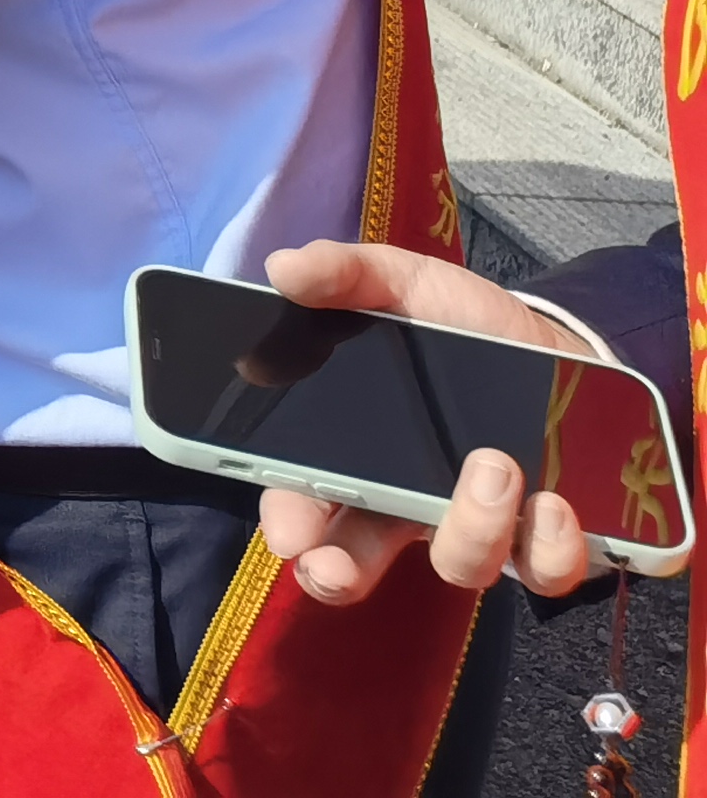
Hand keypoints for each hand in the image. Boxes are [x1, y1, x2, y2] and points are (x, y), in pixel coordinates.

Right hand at [253, 241, 611, 599]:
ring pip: (458, 564)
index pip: (303, 499)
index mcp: (357, 453)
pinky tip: (553, 502)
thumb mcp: (403, 283)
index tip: (289, 532)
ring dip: (468, 527)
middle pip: (355, 561)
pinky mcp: (545, 540)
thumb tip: (283, 270)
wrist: (561, 345)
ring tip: (494, 467)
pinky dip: (546, 545)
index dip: (289, 522)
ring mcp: (478, 526)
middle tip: (334, 569)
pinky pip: (543, 570)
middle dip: (335, 573)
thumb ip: (346, 274)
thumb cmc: (464, 323)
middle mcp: (407, 503)